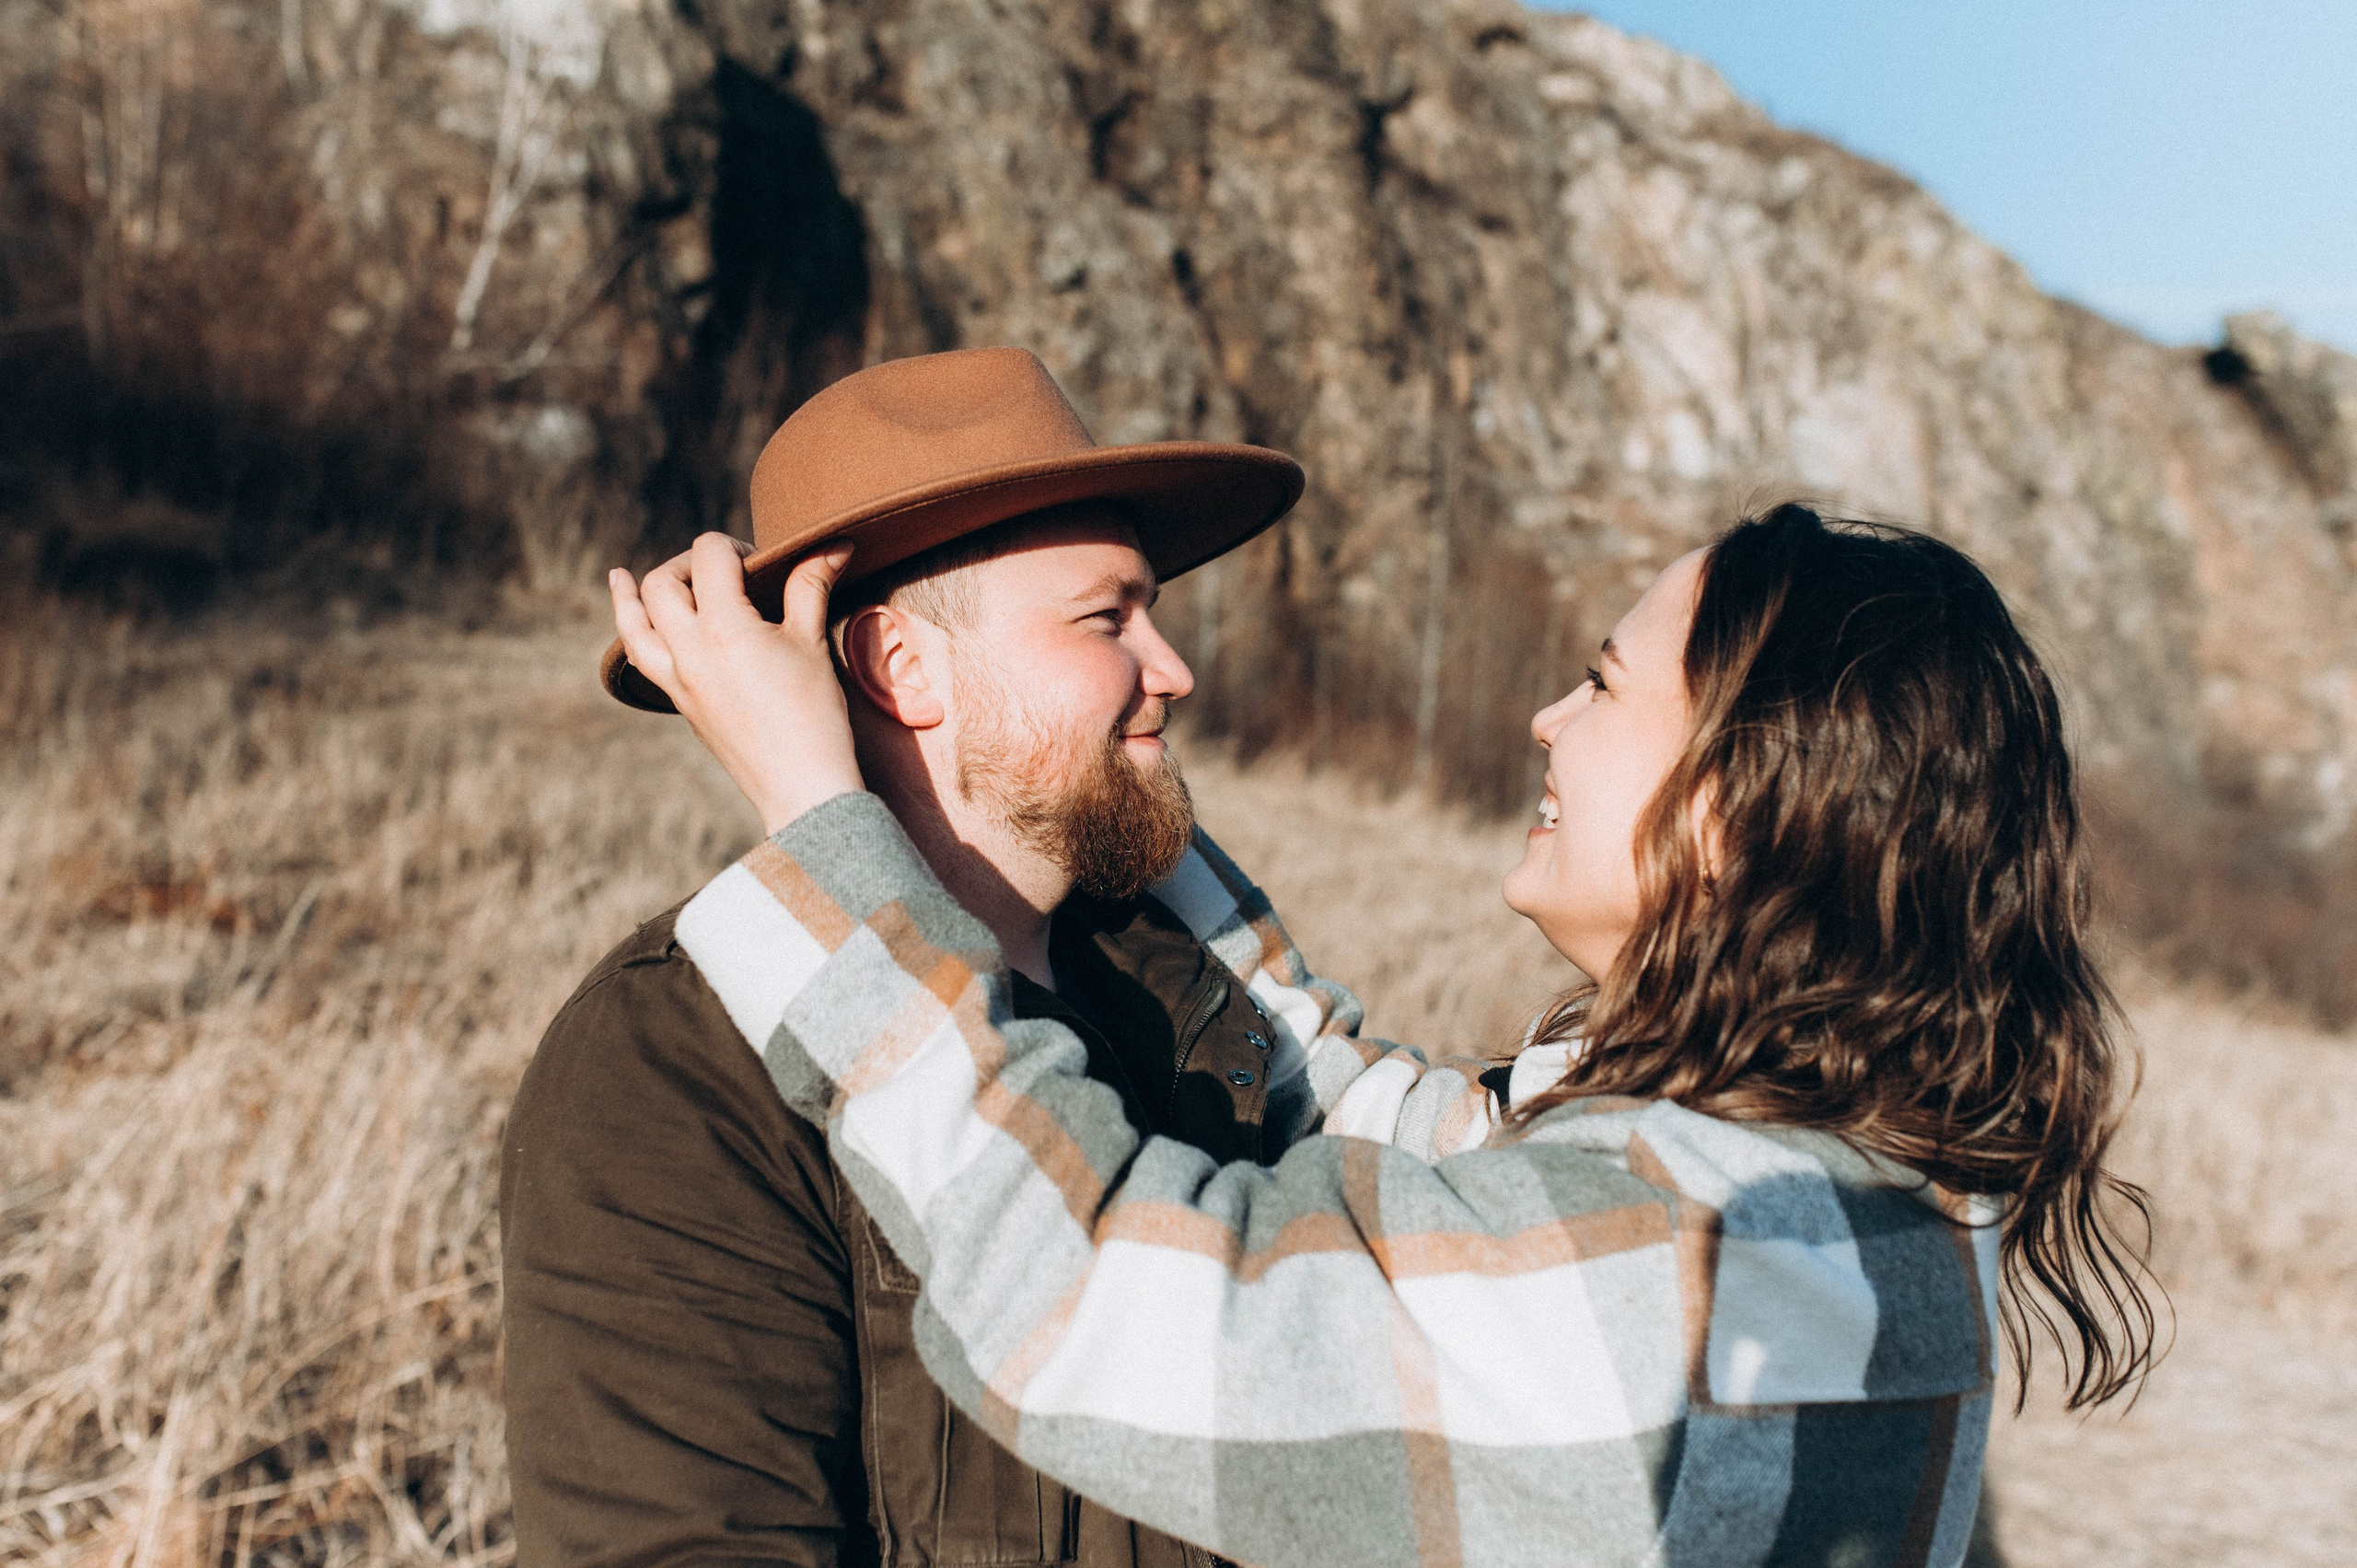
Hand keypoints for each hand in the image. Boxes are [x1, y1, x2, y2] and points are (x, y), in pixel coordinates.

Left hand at [610, 533, 863, 834]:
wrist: (801, 786)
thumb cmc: (813, 715)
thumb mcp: (812, 644)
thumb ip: (810, 587)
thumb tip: (833, 544)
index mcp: (723, 627)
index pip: (709, 556)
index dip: (734, 546)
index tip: (761, 563)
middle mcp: (688, 650)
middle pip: (660, 583)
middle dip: (687, 564)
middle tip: (720, 570)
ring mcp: (678, 680)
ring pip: (632, 626)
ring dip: (630, 597)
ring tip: (621, 578)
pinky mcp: (681, 703)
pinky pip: (642, 661)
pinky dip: (635, 636)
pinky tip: (638, 627)